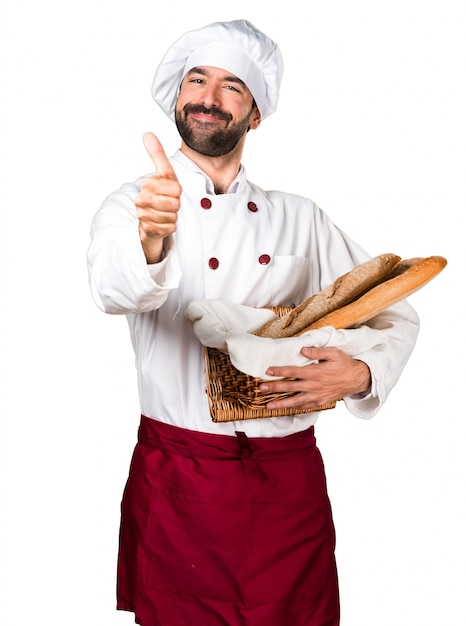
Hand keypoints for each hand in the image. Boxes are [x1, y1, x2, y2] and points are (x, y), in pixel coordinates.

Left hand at [135, 132, 181, 262]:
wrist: (162, 217)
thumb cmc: (160, 193)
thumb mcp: (160, 173)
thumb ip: (156, 154)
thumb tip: (148, 134)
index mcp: (176, 187)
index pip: (150, 184)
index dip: (145, 185)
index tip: (149, 186)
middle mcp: (176, 202)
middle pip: (146, 199)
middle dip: (141, 200)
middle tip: (145, 200)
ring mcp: (172, 217)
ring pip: (146, 214)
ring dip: (142, 213)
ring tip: (147, 211)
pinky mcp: (168, 231)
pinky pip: (149, 227)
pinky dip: (145, 224)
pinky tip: (149, 221)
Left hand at [258, 346, 370, 410]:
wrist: (357, 380)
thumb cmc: (344, 364)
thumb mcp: (333, 353)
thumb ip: (317, 352)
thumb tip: (302, 349)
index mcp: (315, 372)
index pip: (293, 371)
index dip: (280, 371)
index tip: (268, 371)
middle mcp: (314, 385)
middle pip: (290, 387)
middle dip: (275, 388)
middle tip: (261, 388)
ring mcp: (316, 396)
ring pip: (295, 401)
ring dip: (281, 403)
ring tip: (268, 406)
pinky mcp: (320, 402)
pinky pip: (304, 406)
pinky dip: (294, 408)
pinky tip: (285, 408)